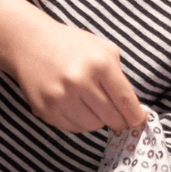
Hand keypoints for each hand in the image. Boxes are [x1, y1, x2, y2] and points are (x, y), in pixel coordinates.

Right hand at [0, 0, 147, 133]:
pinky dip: (79, 122)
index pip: (126, 100)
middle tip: (119, 118)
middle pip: (111, 118)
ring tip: (93, 105)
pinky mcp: (45, 109)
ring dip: (98, 120)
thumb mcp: (105, 50)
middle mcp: (80, 81)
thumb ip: (120, 77)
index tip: (139, 121)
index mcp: (100, 63)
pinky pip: (72, 128)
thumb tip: (132, 108)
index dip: (136, 116)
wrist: (31, 43)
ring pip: (92, 126)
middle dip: (119, 121)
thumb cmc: (73, 45)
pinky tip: (76, 106)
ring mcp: (60, 97)